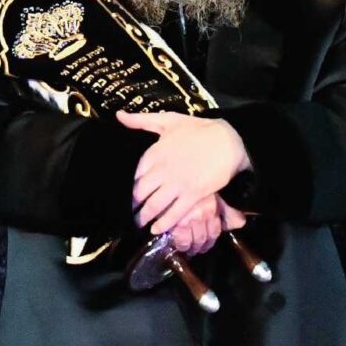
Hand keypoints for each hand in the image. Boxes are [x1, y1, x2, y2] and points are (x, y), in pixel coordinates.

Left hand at [120, 113, 251, 253]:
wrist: (227, 140)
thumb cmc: (198, 129)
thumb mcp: (168, 120)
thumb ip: (141, 120)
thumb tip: (118, 115)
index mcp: (155, 153)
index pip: (134, 175)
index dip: (128, 187)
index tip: (124, 194)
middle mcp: (163, 170)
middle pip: (140, 193)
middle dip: (133, 206)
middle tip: (129, 213)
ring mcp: (178, 184)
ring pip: (154, 206)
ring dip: (144, 217)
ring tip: (140, 223)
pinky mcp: (193, 195)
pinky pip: (174, 213)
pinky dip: (163, 224)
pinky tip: (156, 229)